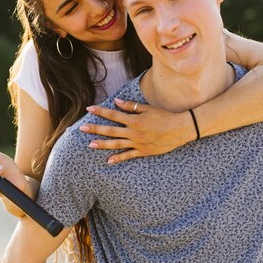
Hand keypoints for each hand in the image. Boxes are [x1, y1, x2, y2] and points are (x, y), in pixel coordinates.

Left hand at [80, 98, 195, 163]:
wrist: (180, 129)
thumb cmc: (164, 116)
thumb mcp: (147, 109)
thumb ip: (130, 106)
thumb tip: (116, 101)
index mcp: (135, 120)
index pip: (113, 114)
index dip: (100, 111)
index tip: (89, 109)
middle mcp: (134, 132)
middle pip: (111, 130)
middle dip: (95, 129)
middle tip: (82, 128)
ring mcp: (138, 143)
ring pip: (116, 144)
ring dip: (102, 144)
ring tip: (90, 144)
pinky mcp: (143, 152)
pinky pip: (128, 156)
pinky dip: (118, 158)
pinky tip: (108, 160)